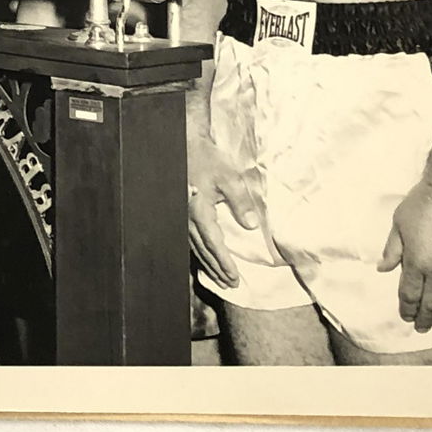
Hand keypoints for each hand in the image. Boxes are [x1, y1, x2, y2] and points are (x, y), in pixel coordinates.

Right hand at [186, 129, 257, 289]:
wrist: (183, 146)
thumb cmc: (207, 160)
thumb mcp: (229, 177)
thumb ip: (241, 202)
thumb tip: (251, 225)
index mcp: (199, 211)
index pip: (214, 244)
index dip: (224, 263)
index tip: (236, 278)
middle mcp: (187, 218)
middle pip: (203, 251)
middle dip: (217, 269)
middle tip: (230, 285)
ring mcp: (181, 217)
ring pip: (195, 248)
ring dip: (208, 265)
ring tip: (220, 279)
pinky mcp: (180, 213)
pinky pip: (190, 240)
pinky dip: (200, 253)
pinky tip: (206, 258)